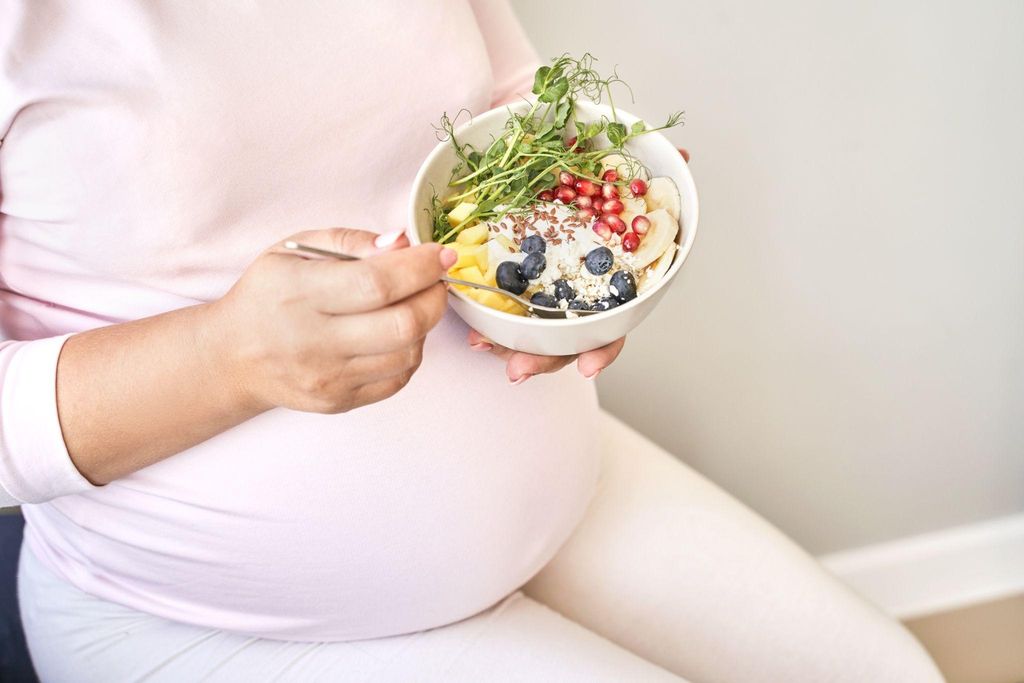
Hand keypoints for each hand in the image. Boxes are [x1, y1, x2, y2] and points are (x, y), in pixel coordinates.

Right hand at [208, 228, 454, 412]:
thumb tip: (402, 243)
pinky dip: (409, 352)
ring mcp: (328, 378)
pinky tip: (395, 334)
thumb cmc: (268, 295)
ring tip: (410, 305)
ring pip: (407, 354)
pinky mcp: (339, 402)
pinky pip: (397, 379)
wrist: (234, 356)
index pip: (377, 283)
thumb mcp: (295, 249)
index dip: (420, 268)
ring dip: (424, 325)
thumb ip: (350, 240)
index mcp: (299, 293)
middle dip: (434, 297)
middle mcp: (313, 341)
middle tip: (434, 281)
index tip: (441, 254)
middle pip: (403, 324)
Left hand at [466, 148, 688, 383]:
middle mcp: (578, 300)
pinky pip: (505, 313)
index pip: (612, 328)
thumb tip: (682, 156)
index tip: (586, 367)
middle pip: (564, 342)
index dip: (601, 350)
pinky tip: (472, 326)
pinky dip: (490, 323)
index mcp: (608, 287)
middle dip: (542, 361)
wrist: (565, 173)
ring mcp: (547, 296)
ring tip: (481, 346)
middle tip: (518, 369)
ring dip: (508, 348)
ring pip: (531, 336)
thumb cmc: (600, 188)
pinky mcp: (517, 285)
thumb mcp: (624, 178)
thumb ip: (654, 172)